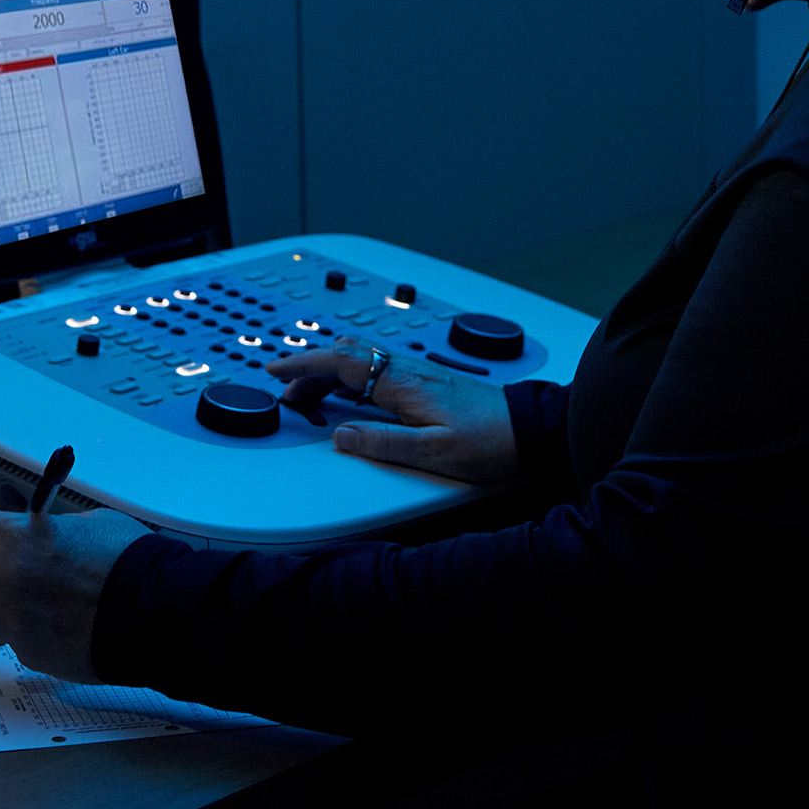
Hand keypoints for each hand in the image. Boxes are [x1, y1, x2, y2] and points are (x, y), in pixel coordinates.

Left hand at [0, 508, 148, 682]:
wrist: (155, 611)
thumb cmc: (130, 561)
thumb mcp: (91, 523)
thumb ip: (52, 530)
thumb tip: (44, 533)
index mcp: (17, 537)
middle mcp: (5, 578)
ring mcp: (14, 619)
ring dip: (6, 615)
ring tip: (44, 612)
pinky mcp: (29, 654)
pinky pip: (20, 644)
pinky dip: (37, 639)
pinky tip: (67, 631)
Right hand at [265, 334, 520, 482]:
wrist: (532, 429)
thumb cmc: (492, 440)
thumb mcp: (434, 452)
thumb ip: (383, 444)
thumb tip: (341, 438)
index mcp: (403, 384)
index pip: (340, 363)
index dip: (304, 365)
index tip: (277, 370)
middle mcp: (410, 371)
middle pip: (347, 355)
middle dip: (310, 367)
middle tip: (287, 388)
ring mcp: (421, 374)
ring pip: (363, 359)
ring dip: (331, 370)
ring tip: (312, 391)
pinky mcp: (431, 382)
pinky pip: (378, 368)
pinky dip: (353, 375)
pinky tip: (354, 391)